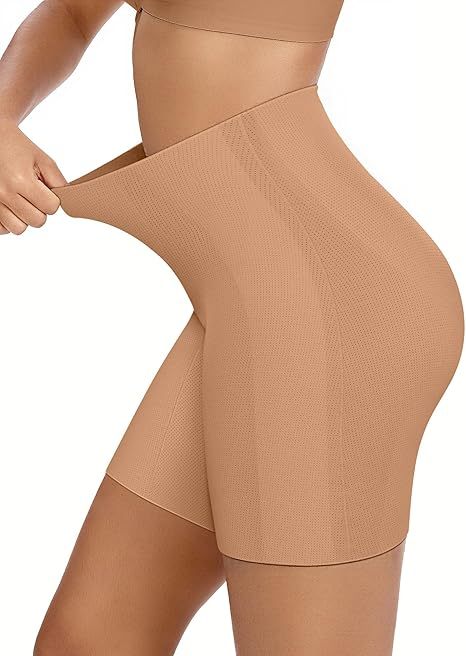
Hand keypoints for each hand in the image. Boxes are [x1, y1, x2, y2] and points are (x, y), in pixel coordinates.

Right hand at [0, 118, 66, 234]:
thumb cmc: (15, 146)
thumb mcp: (41, 158)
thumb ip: (57, 180)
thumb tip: (68, 200)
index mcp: (21, 180)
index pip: (51, 208)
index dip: (52, 200)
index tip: (44, 189)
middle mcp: (4, 193)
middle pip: (37, 221)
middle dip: (40, 210)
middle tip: (32, 194)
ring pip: (19, 229)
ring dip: (24, 218)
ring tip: (20, 200)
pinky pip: (2, 229)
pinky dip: (8, 221)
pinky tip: (10, 206)